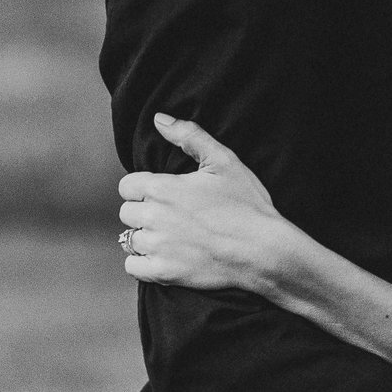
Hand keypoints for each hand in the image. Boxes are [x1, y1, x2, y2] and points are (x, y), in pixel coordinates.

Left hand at [119, 114, 301, 295]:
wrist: (265, 250)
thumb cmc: (247, 204)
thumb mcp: (223, 161)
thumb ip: (189, 136)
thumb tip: (159, 119)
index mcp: (162, 188)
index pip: (126, 186)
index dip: (142, 189)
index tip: (162, 194)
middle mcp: (154, 217)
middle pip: (126, 212)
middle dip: (143, 212)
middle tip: (168, 216)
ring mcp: (158, 246)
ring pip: (129, 239)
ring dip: (144, 238)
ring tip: (168, 237)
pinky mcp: (165, 272)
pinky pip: (132, 267)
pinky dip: (142, 263)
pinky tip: (160, 257)